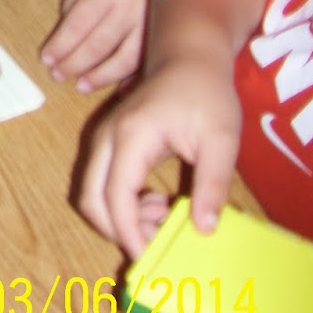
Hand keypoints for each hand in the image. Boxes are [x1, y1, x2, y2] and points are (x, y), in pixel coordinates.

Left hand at [41, 0, 158, 91]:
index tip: (46, 59)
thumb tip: (65, 27)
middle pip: (99, 45)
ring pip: (124, 60)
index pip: (78, 23)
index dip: (60, 45)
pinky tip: (116, 88)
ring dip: (100, 77)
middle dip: (75, 64)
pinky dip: (131, 78)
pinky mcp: (167, 33)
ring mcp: (154, 23)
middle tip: (57, 76)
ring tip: (80, 85)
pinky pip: (148, 61)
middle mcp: (132, 7)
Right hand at [79, 57, 240, 259]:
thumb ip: (213, 183)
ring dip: (120, 217)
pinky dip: (121, 203)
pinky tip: (156, 201)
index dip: (129, 233)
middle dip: (118, 230)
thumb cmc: (206, 93)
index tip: (153, 257)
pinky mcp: (110, 142)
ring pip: (92, 192)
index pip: (115, 197)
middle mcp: (108, 138)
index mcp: (132, 136)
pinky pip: (103, 182)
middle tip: (158, 239)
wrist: (188, 55)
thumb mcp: (221, 138)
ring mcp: (105, 138)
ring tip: (163, 216)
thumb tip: (203, 229)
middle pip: (90, 198)